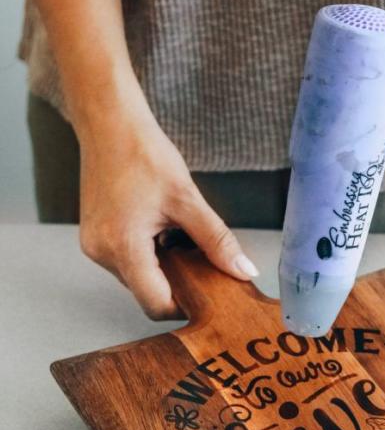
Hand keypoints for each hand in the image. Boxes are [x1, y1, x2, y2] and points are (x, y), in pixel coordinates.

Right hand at [77, 108, 258, 318]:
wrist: (109, 122)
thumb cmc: (144, 153)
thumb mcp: (188, 199)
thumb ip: (217, 241)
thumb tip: (244, 271)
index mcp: (122, 247)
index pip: (156, 303)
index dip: (186, 307)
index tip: (212, 298)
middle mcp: (101, 253)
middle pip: (147, 291)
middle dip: (178, 283)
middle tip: (205, 263)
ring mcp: (94, 245)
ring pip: (137, 276)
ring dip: (164, 266)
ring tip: (182, 236)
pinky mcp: (94, 235)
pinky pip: (126, 259)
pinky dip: (149, 253)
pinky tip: (164, 228)